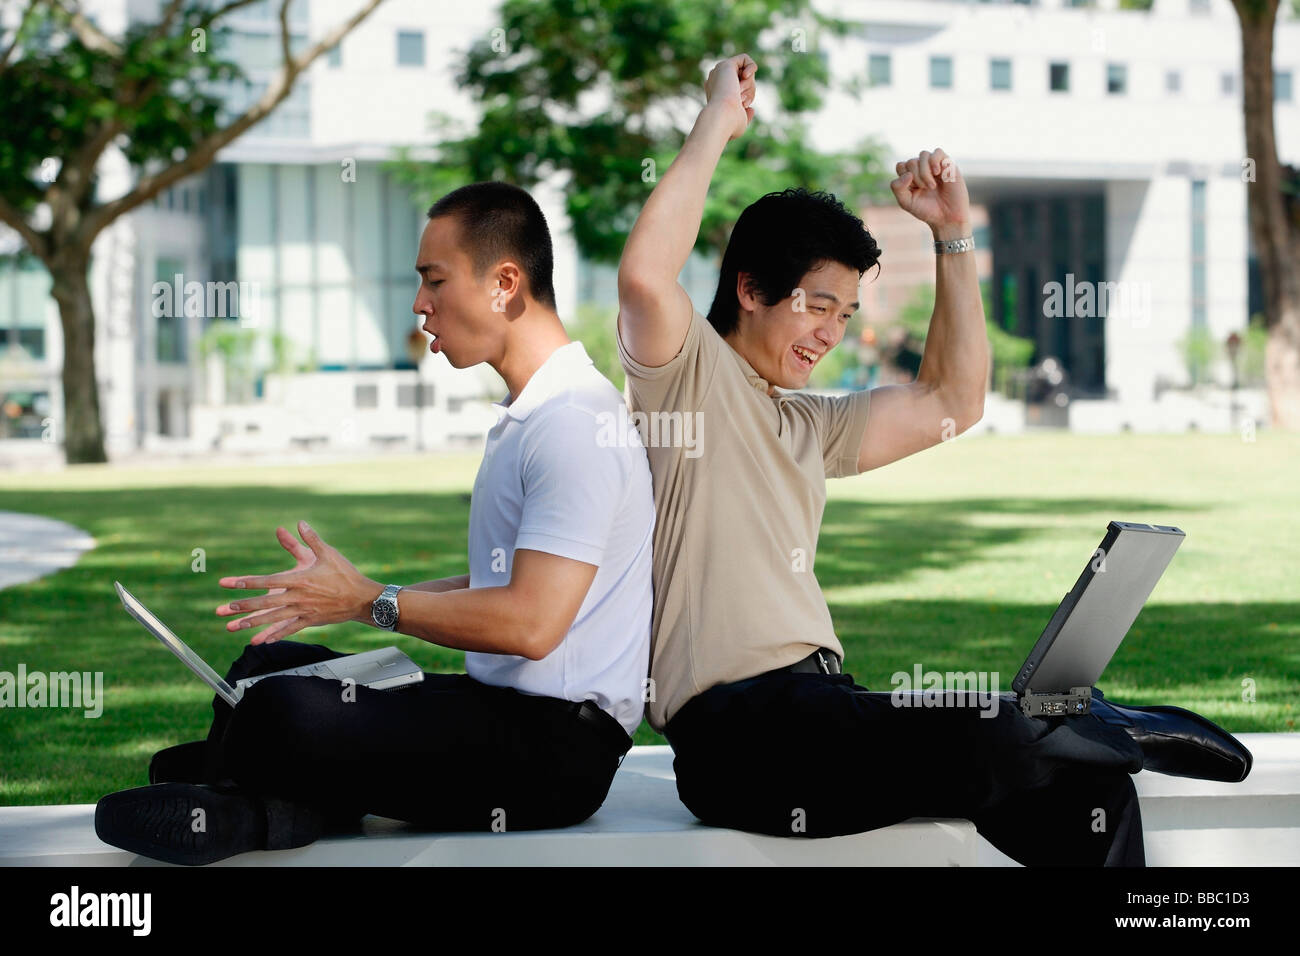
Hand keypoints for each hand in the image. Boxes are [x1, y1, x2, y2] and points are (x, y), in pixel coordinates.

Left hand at [215, 520, 377, 644]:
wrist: (363, 598)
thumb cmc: (346, 574)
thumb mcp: (328, 553)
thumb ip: (311, 539)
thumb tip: (299, 523)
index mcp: (300, 580)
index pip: (268, 581)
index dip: (247, 582)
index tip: (230, 583)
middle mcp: (298, 597)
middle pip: (266, 603)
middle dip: (243, 606)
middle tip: (225, 608)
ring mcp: (303, 611)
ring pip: (273, 619)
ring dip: (252, 624)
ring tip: (235, 628)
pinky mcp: (310, 621)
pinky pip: (289, 630)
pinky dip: (274, 635)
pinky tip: (262, 640)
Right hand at [703, 54, 756, 140]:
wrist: (722, 116)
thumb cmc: (729, 125)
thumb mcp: (740, 123)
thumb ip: (744, 116)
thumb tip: (751, 109)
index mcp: (715, 94)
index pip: (736, 90)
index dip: (747, 97)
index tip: (745, 107)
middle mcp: (715, 82)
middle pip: (742, 80)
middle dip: (750, 90)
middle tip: (744, 101)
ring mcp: (719, 72)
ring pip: (744, 72)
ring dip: (750, 84)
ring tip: (740, 94)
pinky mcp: (726, 64)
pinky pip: (744, 58)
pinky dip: (751, 67)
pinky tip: (746, 76)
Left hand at [889, 147, 970, 237]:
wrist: (947, 217)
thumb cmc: (926, 210)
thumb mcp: (906, 202)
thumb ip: (898, 188)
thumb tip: (907, 174)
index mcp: (910, 176)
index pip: (901, 166)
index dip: (904, 177)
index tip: (913, 190)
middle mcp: (921, 168)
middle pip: (911, 162)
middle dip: (916, 177)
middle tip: (925, 189)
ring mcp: (934, 165)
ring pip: (923, 155)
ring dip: (925, 172)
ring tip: (932, 186)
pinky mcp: (947, 164)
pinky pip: (938, 152)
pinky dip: (934, 161)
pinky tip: (937, 173)